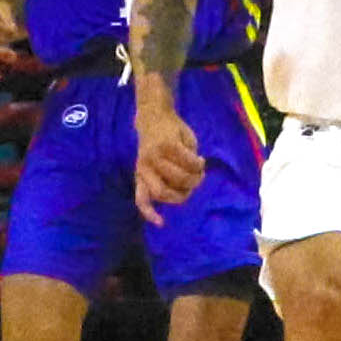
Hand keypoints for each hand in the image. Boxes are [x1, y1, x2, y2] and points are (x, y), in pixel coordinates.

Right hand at [135, 94, 204, 223]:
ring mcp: (144, 168)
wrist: (152, 119)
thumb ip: (191, 157)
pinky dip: (149, 212)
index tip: (202, 161)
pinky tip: (160, 222)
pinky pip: (141, 199)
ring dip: (179, 195)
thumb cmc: (174, 129)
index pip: (189, 163)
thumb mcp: (188, 136)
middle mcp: (153, 158)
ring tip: (188, 189)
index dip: (200, 165)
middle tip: (199, 176)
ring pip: (162, 192)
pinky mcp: (138, 177)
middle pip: (178, 179)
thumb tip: (195, 177)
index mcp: (167, 144)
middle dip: (193, 181)